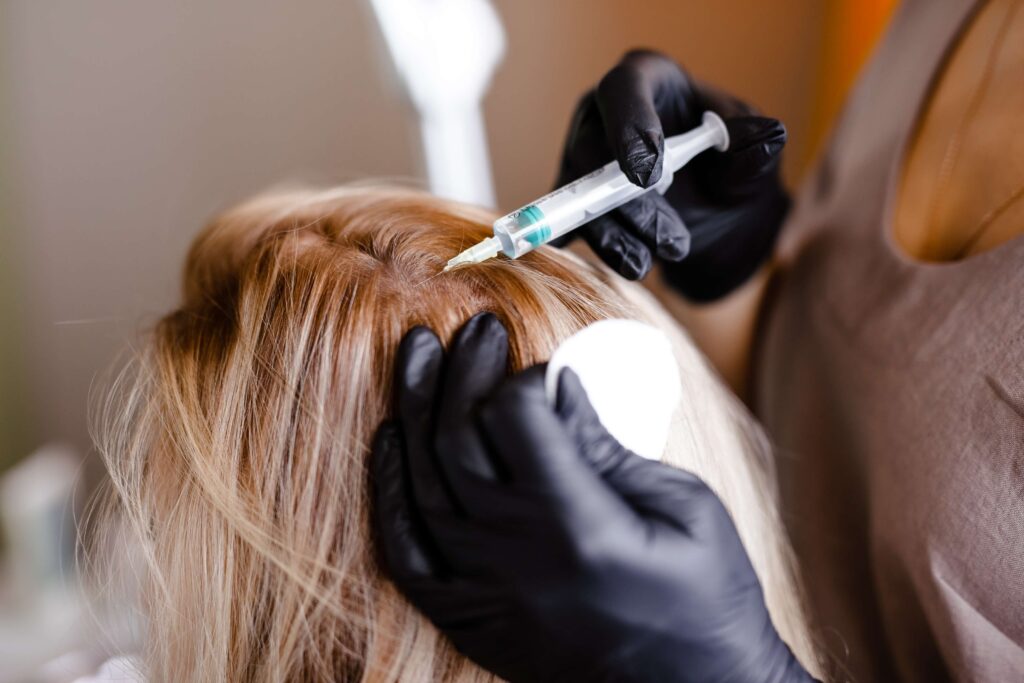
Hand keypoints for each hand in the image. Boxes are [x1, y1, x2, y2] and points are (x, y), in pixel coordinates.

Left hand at [372, 313, 814, 681]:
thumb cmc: (708, 598)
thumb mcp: (684, 506)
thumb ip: (609, 445)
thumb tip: (557, 386)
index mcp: (578, 525)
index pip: (515, 415)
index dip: (528, 376)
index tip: (549, 370)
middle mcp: (516, 557)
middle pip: (457, 437)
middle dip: (462, 369)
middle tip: (474, 328)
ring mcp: (484, 591)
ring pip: (422, 481)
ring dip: (416, 409)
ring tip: (420, 357)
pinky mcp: (470, 616)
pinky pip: (405, 549)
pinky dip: (390, 490)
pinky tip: (392, 441)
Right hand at [556, 49, 789, 300]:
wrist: (717, 214)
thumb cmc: (731, 167)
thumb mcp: (753, 155)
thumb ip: (755, 145)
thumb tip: (768, 133)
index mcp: (646, 80)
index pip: (623, 88)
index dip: (629, 126)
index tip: (648, 174)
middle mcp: (603, 116)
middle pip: (592, 151)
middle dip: (629, 203)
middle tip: (672, 241)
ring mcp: (583, 162)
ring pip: (578, 195)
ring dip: (612, 236)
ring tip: (647, 265)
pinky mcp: (578, 202)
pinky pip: (572, 225)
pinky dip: (596, 248)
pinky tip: (620, 265)